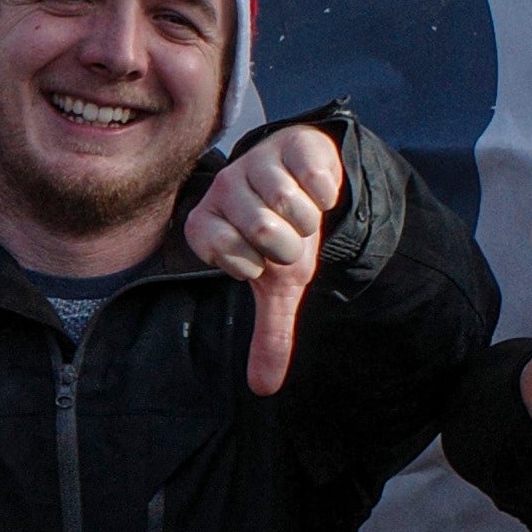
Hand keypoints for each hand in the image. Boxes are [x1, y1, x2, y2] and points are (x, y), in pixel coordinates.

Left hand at [182, 120, 347, 396]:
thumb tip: (264, 389)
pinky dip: (326, 193)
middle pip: (262, 230)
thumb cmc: (283, 236)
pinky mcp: (290, 143)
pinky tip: (317, 190)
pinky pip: (314, 178)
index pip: (228, 254)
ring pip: (288, 203)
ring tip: (301, 213)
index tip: (262, 257)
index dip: (258, 263)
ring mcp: (254, 161)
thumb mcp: (277, 286)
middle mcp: (222, 189)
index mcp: (205, 225)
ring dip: (309, 219)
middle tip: (288, 235)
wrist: (310, 183)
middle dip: (289, 243)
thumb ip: (269, 334)